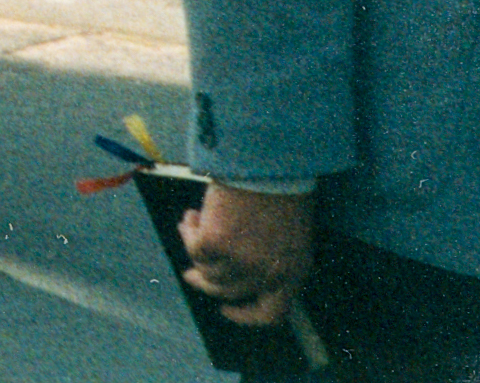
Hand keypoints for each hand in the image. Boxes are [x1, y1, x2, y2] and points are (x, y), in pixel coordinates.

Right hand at [183, 183, 314, 326]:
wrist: (268, 163)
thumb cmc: (282, 189)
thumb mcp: (291, 234)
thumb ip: (273, 256)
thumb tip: (241, 264)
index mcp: (292, 273)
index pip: (269, 314)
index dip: (245, 316)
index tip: (227, 309)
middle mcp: (266, 273)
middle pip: (227, 291)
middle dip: (205, 283)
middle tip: (191, 273)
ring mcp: (239, 261)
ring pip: (206, 271)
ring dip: (195, 248)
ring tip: (193, 223)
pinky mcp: (214, 244)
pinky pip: (192, 246)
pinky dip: (188, 230)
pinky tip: (192, 214)